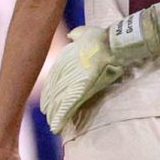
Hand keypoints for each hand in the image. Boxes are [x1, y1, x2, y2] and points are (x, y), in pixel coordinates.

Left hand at [43, 11, 159, 134]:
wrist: (112, 43)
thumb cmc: (102, 38)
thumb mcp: (86, 32)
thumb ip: (77, 34)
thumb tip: (71, 35)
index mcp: (66, 60)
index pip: (54, 79)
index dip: (50, 90)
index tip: (47, 99)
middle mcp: (66, 71)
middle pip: (54, 91)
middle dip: (50, 104)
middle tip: (47, 115)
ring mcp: (73, 81)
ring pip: (58, 101)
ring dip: (54, 114)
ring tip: (52, 125)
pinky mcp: (81, 89)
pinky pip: (68, 106)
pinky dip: (61, 117)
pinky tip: (56, 126)